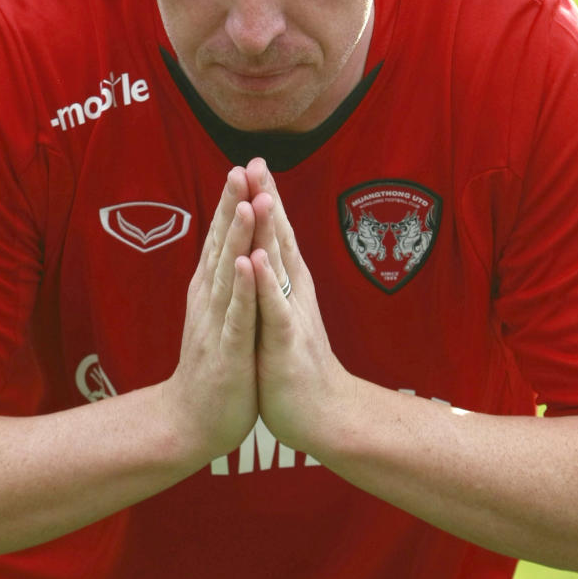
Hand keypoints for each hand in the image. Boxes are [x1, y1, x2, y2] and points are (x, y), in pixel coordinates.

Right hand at [163, 167, 259, 462]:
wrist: (189, 424)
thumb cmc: (211, 370)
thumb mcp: (216, 319)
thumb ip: (220, 285)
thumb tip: (224, 250)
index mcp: (210, 293)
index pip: (221, 241)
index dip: (231, 204)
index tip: (243, 166)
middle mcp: (209, 302)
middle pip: (221, 246)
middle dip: (233, 206)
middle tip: (241, 167)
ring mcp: (217, 326)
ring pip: (229, 274)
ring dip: (237, 238)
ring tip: (246, 202)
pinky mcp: (228, 353)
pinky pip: (237, 317)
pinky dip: (242, 290)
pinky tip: (245, 264)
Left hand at [244, 160, 350, 453]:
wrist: (324, 418)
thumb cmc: (298, 369)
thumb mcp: (283, 318)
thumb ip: (280, 286)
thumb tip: (271, 254)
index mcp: (289, 288)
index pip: (275, 236)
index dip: (264, 199)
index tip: (253, 162)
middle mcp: (294, 294)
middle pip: (278, 239)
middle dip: (266, 199)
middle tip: (257, 161)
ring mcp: (291, 316)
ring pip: (279, 266)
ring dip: (268, 230)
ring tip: (259, 194)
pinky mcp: (285, 343)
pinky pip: (274, 309)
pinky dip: (265, 283)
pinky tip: (256, 259)